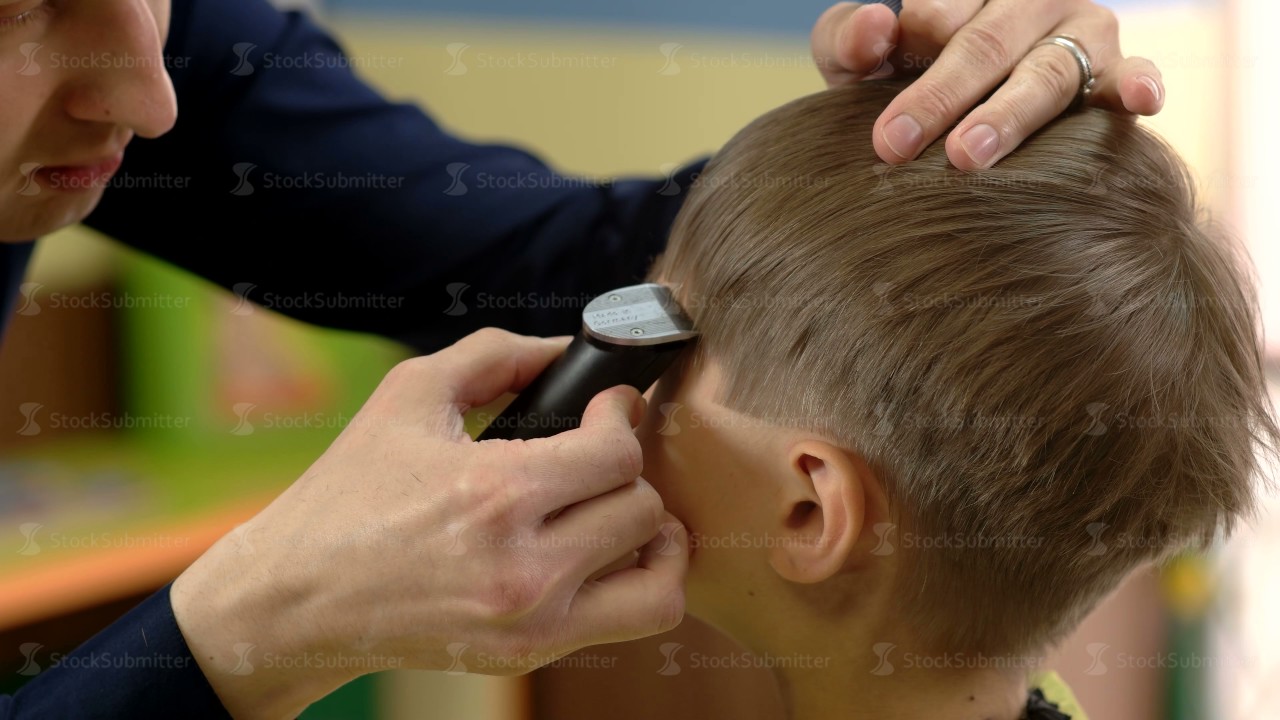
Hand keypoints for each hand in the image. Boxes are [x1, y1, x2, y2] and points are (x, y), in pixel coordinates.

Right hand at [171, 328, 687, 718]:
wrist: (294, 602)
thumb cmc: (347, 493)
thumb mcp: (408, 395)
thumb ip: (494, 356)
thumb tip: (567, 348)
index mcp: (495, 493)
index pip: (616, 451)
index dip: (621, 415)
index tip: (610, 405)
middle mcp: (524, 566)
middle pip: (640, 505)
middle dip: (626, 468)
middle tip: (601, 453)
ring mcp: (533, 620)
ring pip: (657, 568)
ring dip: (648, 528)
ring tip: (618, 505)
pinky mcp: (531, 654)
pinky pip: (640, 616)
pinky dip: (648, 580)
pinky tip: (617, 552)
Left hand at [810, 0, 1164, 167]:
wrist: (965, 119)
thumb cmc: (906, 82)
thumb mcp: (865, 62)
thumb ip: (849, 40)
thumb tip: (874, 25)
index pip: (935, 15)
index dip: (904, 60)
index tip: (881, 132)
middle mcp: (1023, 2)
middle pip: (982, 45)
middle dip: (939, 98)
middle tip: (899, 146)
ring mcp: (1075, 31)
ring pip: (1045, 73)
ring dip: (1007, 114)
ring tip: (968, 153)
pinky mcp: (1115, 69)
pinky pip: (1129, 75)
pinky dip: (1138, 84)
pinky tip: (1142, 99)